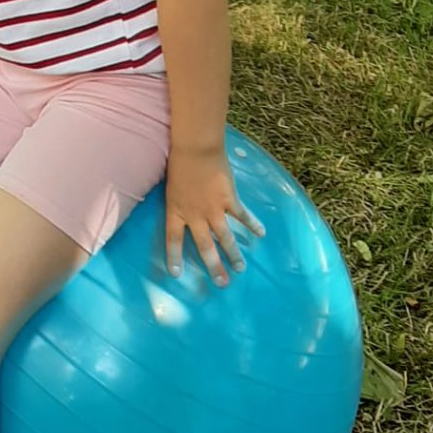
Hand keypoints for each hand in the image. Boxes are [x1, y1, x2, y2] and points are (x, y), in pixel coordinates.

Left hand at [164, 147, 264, 286]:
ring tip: (240, 268)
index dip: (174, 256)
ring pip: (225, 238)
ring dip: (234, 254)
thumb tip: (182, 207)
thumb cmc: (179, 163)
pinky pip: (242, 216)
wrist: (196, 149)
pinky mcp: (229, 200)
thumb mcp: (171, 186)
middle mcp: (195, 216)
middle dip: (213, 266)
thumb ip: (178, 200)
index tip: (176, 274)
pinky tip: (261, 233)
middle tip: (222, 283)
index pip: (172, 239)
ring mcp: (213, 209)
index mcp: (176, 211)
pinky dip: (252, 224)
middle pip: (204, 246)